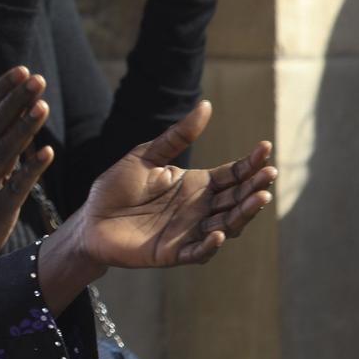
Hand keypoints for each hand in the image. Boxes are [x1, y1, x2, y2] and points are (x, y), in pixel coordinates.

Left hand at [55, 102, 275, 284]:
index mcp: (197, 184)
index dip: (251, 164)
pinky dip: (209, 245)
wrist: (89, 219)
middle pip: (236, 198)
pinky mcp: (173, 253)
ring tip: (259, 198)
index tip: (265, 148)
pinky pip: (197, 252)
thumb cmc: (116, 187)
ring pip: (226, 225)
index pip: (233, 174)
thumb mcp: (147, 155)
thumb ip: (177, 136)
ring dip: (243, 213)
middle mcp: (199, 208)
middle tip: (269, 174)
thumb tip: (205, 105)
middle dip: (255, 187)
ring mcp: (189, 232)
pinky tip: (220, 233)